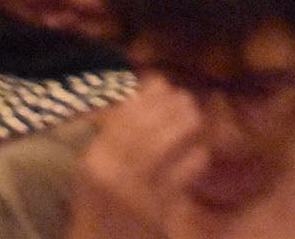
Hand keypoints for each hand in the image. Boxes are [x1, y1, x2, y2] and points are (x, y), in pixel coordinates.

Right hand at [74, 79, 210, 238]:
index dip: (145, 95)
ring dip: (182, 127)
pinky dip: (193, 161)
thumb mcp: (95, 170)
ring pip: (162, 147)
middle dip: (168, 107)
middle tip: (185, 96)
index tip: (162, 82)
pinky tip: (201, 151)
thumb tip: (142, 99)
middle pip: (144, 128)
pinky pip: (180, 178)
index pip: (121, 116)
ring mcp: (136, 193)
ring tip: (194, 115)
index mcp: (94, 159)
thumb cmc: (98, 208)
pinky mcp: (158, 213)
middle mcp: (112, 171)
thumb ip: (114, 139)